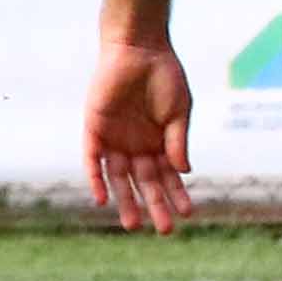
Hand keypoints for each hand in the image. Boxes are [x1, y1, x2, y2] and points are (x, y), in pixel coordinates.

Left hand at [86, 35, 191, 233]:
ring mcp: (115, 139)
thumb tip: (185, 172)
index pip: (169, 175)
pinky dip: (96, 179)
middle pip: (145, 182)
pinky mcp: (94, 130)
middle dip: (155, 206)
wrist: (138, 50)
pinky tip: (102, 198)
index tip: (189, 213)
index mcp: (160, 141)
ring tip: (133, 224)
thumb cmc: (164, 77)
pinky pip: (92, 160)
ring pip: (119, 178)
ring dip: (126, 201)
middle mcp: (137, 145)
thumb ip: (178, 141)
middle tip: (165, 230)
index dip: (178, 194)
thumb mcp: (179, 112)